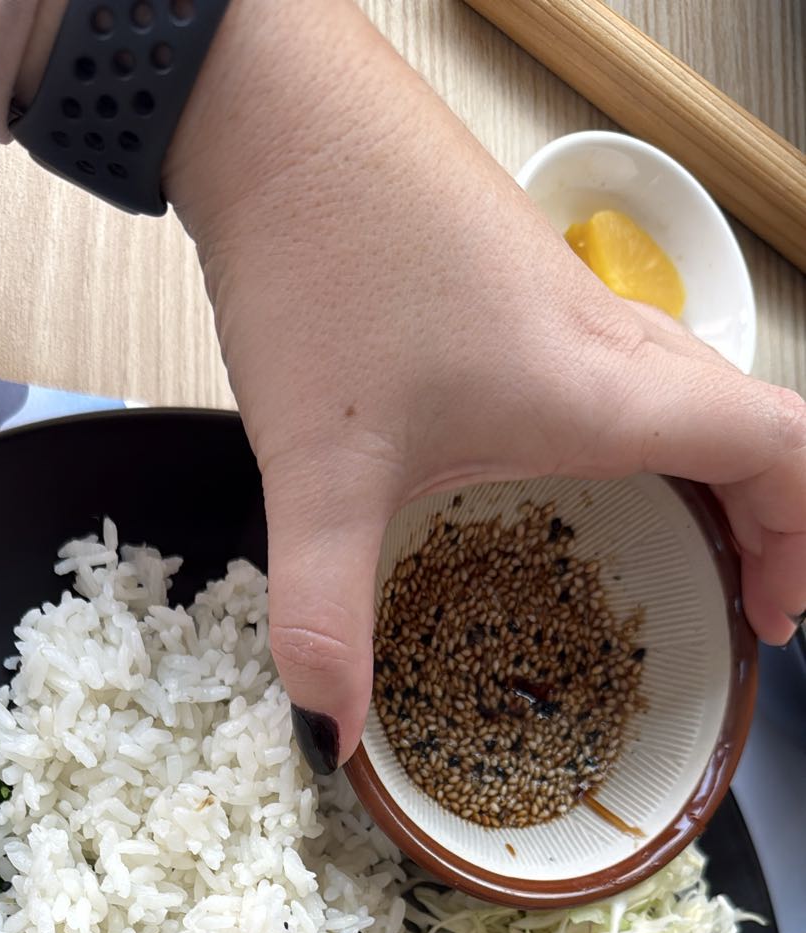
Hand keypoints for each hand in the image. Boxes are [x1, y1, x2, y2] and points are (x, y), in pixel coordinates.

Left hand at [167, 0, 805, 768]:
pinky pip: (628, 367)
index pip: (775, 447)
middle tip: (740, 603)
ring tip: (679, 553)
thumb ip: (321, 614)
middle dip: (767, 520)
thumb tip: (326, 737)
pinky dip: (645, 432)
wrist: (268, 106)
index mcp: (598, 389)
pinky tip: (565, 472)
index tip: (776, 616)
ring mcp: (568, 305)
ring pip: (691, 390)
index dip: (802, 536)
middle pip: (750, 422)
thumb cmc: (318, 263)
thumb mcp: (316, 471)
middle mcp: (608, 342)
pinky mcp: (521, 286)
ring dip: (710, 473)